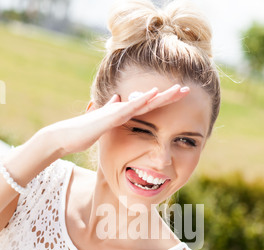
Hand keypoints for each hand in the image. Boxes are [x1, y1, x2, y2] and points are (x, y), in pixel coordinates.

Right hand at [40, 84, 189, 156]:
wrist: (67, 137)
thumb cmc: (84, 133)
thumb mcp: (104, 125)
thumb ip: (111, 112)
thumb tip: (118, 98)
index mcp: (124, 113)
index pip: (149, 107)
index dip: (165, 101)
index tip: (179, 97)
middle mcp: (122, 108)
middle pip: (151, 100)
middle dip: (170, 95)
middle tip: (187, 90)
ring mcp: (117, 111)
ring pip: (144, 101)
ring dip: (162, 95)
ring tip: (179, 89)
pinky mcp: (111, 117)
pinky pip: (130, 108)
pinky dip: (143, 101)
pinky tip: (154, 95)